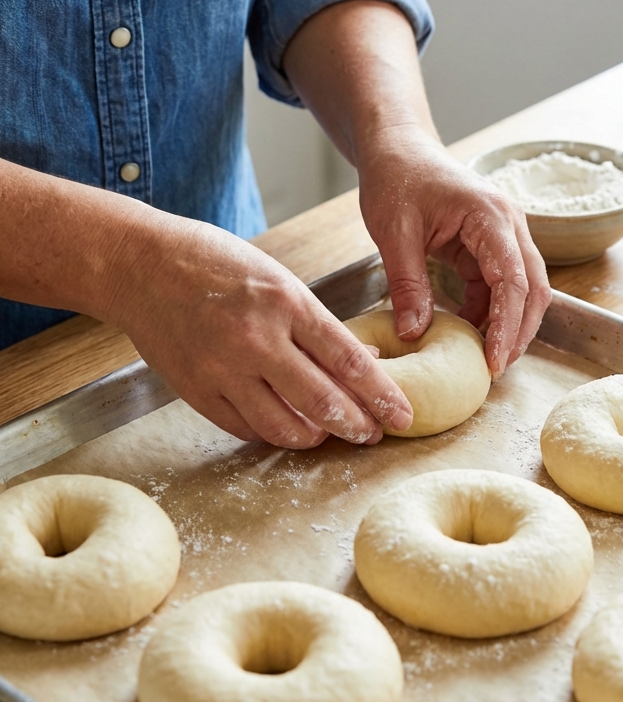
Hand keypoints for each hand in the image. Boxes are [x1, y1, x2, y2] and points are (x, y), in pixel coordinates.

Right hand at [105, 212, 413, 448]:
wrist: (141, 266)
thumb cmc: (216, 264)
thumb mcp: (278, 280)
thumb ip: (318, 325)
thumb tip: (363, 362)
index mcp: (286, 303)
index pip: (348, 361)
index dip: (382, 396)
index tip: (403, 415)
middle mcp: (257, 340)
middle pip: (323, 402)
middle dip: (357, 426)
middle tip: (374, 435)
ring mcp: (223, 370)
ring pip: (284, 427)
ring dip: (316, 437)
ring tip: (329, 434)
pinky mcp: (196, 391)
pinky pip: (245, 429)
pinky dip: (272, 433)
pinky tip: (287, 426)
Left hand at [358, 136, 550, 376]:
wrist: (398, 148)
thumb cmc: (396, 177)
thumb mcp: (393, 232)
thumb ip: (406, 284)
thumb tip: (414, 334)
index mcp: (490, 215)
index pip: (513, 279)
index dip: (507, 324)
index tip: (494, 360)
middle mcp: (508, 224)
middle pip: (533, 287)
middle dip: (520, 331)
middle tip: (496, 369)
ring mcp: (503, 234)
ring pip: (524, 289)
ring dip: (509, 323)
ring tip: (486, 358)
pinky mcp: (490, 245)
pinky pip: (500, 285)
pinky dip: (490, 311)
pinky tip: (470, 332)